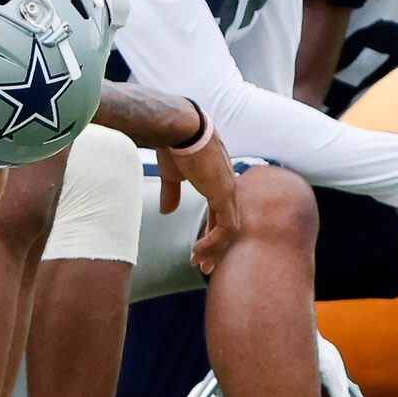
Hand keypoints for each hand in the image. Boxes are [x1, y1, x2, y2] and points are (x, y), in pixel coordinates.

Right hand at [160, 120, 242, 276]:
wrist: (179, 129)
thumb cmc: (174, 146)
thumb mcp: (172, 175)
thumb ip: (172, 194)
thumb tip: (168, 212)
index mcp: (217, 182)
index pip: (220, 214)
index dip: (210, 233)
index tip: (199, 250)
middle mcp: (228, 188)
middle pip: (227, 225)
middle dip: (216, 248)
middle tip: (204, 266)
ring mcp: (229, 192)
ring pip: (229, 230)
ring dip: (215, 249)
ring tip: (200, 264)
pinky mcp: (225, 195)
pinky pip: (225, 227)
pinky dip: (213, 242)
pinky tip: (198, 251)